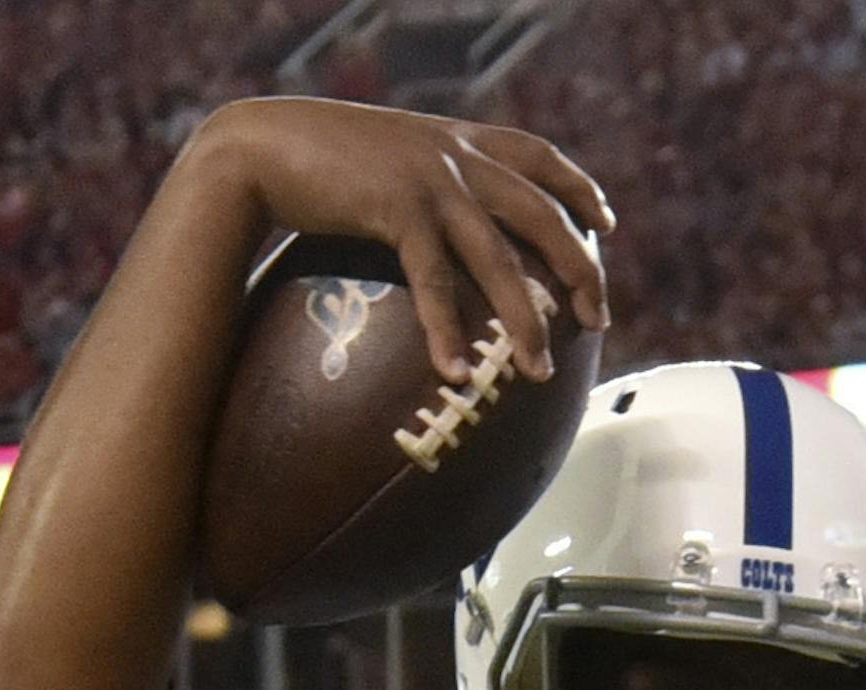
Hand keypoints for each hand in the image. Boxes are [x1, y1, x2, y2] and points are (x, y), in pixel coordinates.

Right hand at [193, 96, 610, 386]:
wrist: (260, 145)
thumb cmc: (315, 162)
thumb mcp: (384, 161)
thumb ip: (424, 185)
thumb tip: (441, 229)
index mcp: (455, 140)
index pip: (537, 155)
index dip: (578, 186)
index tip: (606, 221)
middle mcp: (453, 155)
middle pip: (541, 213)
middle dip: (578, 268)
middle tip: (598, 318)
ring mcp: (428, 180)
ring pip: (498, 257)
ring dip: (524, 320)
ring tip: (539, 373)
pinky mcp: (396, 207)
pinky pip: (434, 279)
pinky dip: (446, 329)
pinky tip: (456, 372)